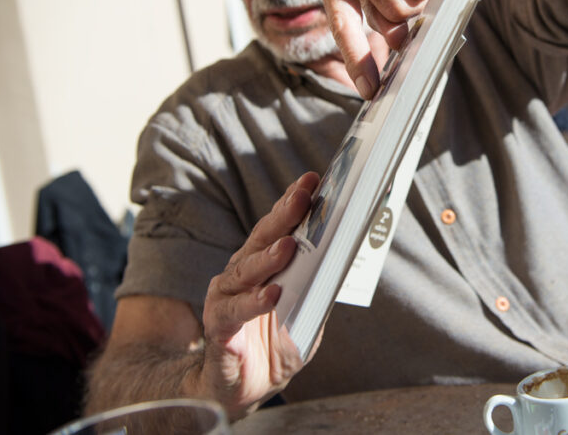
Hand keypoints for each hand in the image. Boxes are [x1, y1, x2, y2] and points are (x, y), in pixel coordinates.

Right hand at [198, 172, 319, 417]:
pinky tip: (272, 295)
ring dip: (269, 256)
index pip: (278, 227)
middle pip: (262, 239)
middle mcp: (241, 274)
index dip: (292, 202)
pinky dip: (254, 302)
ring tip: (290, 246)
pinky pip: (236, 311)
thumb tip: (348, 255)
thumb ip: (321, 285)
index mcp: (263, 264)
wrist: (244, 388)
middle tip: (303, 197)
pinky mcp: (219, 327)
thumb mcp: (308, 311)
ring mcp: (227, 298)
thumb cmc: (277, 343)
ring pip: (247, 270)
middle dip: (284, 215)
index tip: (312, 179)